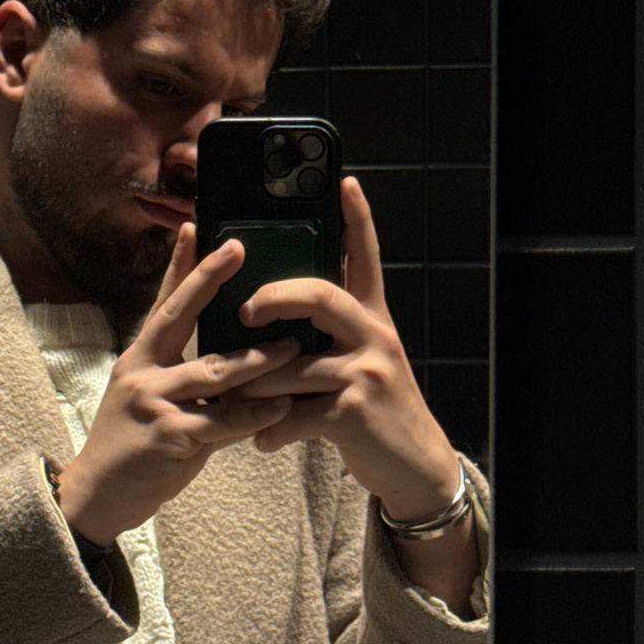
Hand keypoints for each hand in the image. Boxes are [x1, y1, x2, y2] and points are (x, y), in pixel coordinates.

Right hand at [53, 226, 298, 545]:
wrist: (99, 495)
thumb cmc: (132, 444)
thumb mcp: (146, 396)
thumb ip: (183, 371)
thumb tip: (232, 351)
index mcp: (139, 357)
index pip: (163, 302)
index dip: (181, 265)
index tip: (198, 227)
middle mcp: (141, 371)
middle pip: (180, 317)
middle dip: (211, 280)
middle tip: (241, 249)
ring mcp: (152, 402)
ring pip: (214, 372)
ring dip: (259, 359)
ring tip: (294, 346)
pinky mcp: (168, 437)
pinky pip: (223, 422)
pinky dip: (256, 415)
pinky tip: (283, 406)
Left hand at [230, 177, 461, 521]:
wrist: (412, 463)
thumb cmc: (371, 408)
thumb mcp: (360, 359)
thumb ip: (327, 334)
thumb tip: (267, 312)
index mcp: (370, 317)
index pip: (364, 258)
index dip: (356, 219)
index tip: (345, 180)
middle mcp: (373, 335)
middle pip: (321, 295)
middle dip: (275, 296)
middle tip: (246, 308)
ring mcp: (366, 372)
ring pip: (294, 364)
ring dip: (254, 381)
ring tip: (231, 393)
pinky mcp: (355, 412)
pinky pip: (296, 412)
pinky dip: (271, 428)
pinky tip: (261, 438)